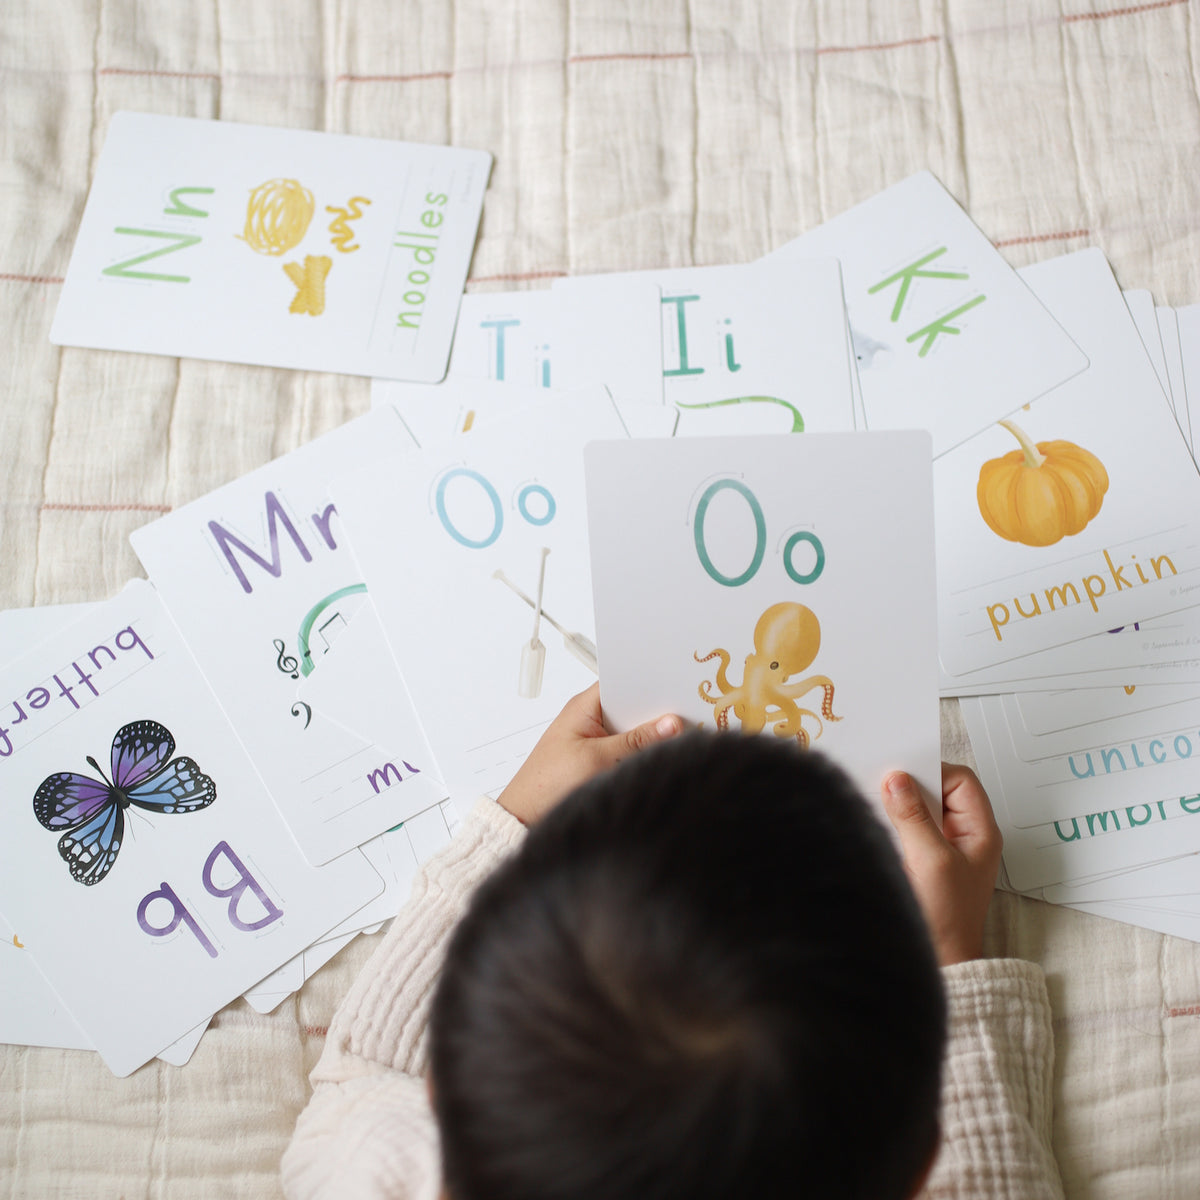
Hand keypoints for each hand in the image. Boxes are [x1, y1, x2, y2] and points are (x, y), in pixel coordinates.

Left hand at [496, 683, 684, 825]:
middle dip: (658, 711)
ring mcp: (597, 739)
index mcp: (585, 705)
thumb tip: (671, 723)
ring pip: (635, 729)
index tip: (679, 686)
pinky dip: (644, 752)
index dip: (651, 681)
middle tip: (687, 714)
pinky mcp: (602, 759)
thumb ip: (636, 741)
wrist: (524, 818)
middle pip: (634, 705)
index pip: (625, 680)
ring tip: (678, 738)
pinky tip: (659, 757)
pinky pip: (630, 749)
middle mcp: (592, 717)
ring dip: (652, 735)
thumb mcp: (596, 759)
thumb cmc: (546, 784)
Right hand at [880, 763, 1002, 966]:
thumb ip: (914, 817)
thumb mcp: (931, 860)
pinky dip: (891, 821)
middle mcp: (962, 836)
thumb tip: (896, 780)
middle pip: (938, 792)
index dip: (933, 771)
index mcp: (979, 832)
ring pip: (920, 809)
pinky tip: (876, 821)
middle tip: (884, 781)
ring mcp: (941, 847)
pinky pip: (906, 828)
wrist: (939, 960)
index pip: (960, 781)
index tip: (903, 773)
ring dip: (899, 804)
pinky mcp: (920, 859)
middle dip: (911, 785)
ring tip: (877, 800)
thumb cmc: (947, 918)